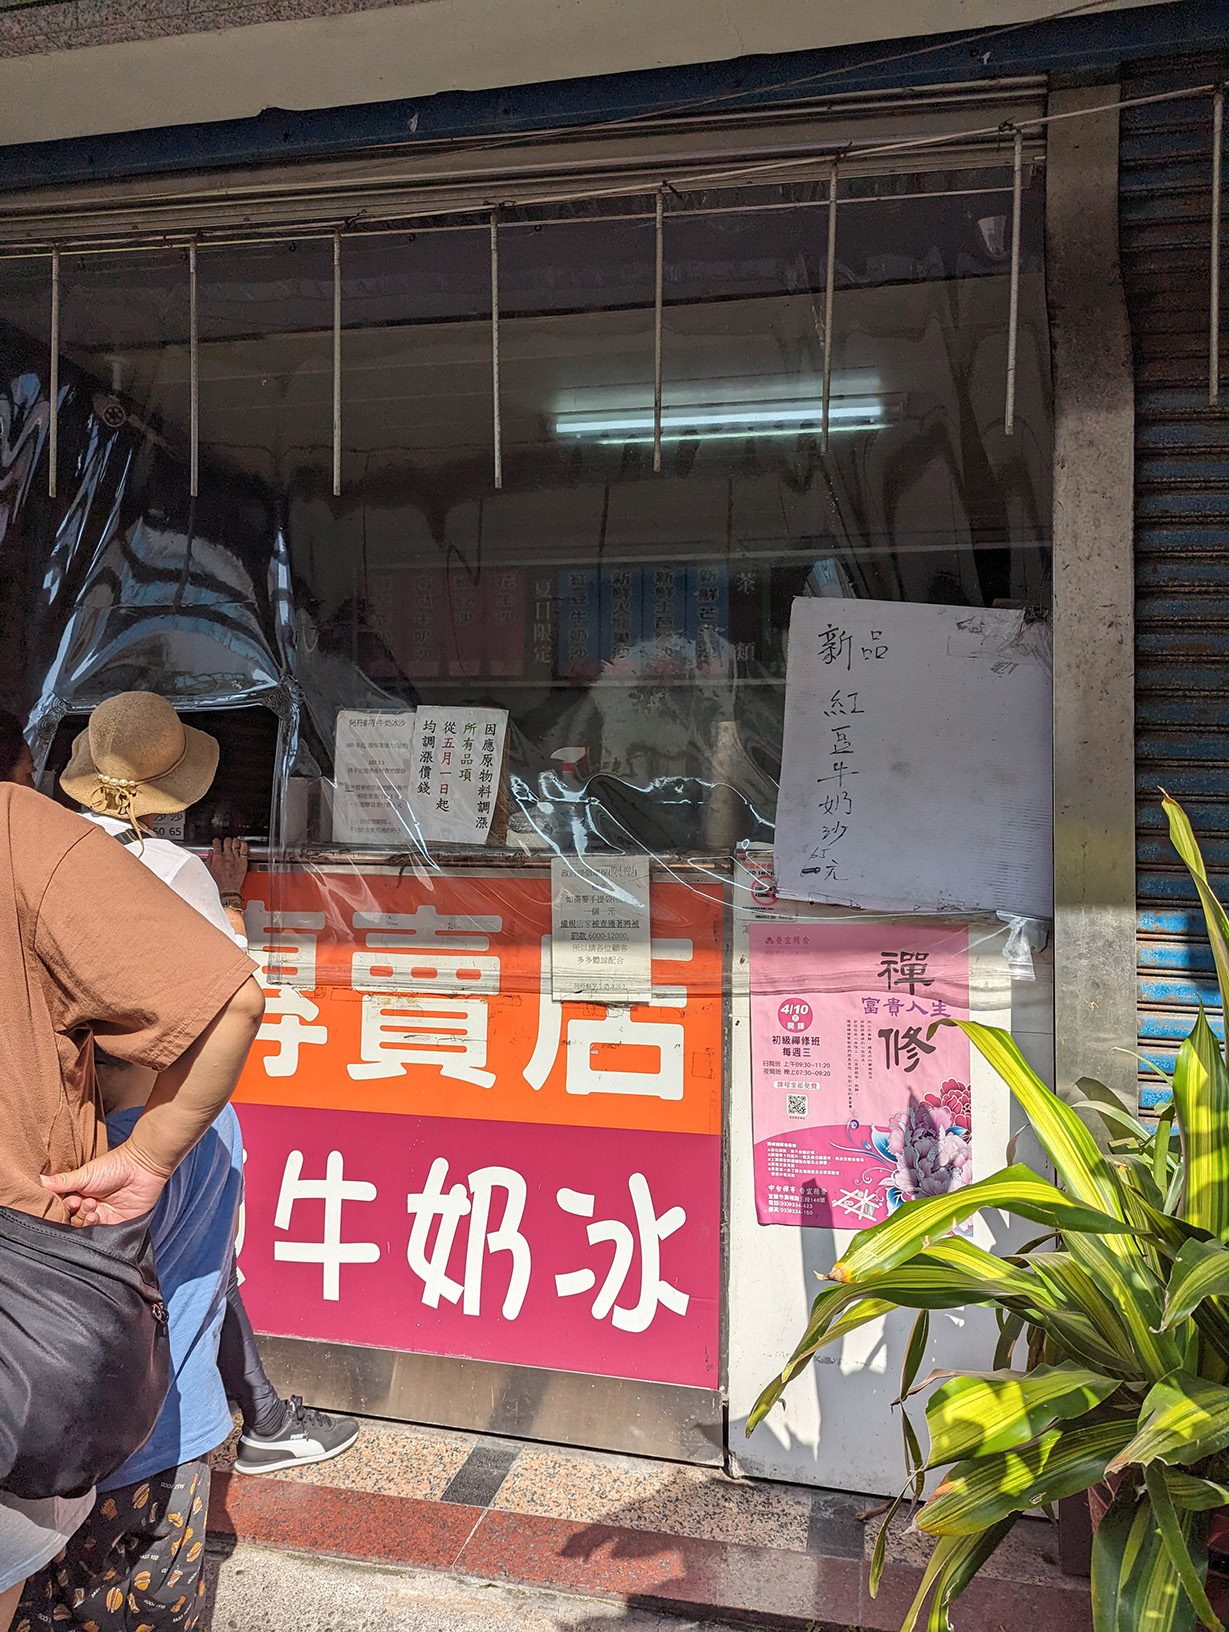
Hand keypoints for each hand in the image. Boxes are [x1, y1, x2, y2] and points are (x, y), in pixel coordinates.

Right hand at [41, 1143, 167, 1226]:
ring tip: (92, 1206)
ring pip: (86, 1229)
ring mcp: (105, 1217)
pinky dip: (96, 1228)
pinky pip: (103, 1234)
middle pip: (73, 1221)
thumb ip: (62, 1182)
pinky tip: (97, 1216)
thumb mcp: (84, 1175)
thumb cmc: (114, 1166)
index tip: (67, 1201)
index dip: (63, 1208)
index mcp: (81, 1195)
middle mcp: (91, 1207)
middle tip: (82, 1202)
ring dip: (85, 1220)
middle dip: (75, 1214)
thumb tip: (39, 1180)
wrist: (142, 1166)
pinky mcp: (118, 1224)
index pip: (65, 1209)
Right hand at [208, 837, 248, 895]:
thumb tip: (210, 852)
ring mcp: (235, 858)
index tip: (217, 841)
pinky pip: (244, 850)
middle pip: (227, 842)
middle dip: (226, 840)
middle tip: (226, 842)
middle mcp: (226, 856)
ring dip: (235, 841)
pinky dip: (243, 845)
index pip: (216, 844)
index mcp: (217, 858)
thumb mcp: (209, 870)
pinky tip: (242, 844)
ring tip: (234, 841)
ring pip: (236, 843)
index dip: (216, 841)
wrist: (228, 890)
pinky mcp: (243, 862)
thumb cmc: (218, 883)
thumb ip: (209, 859)